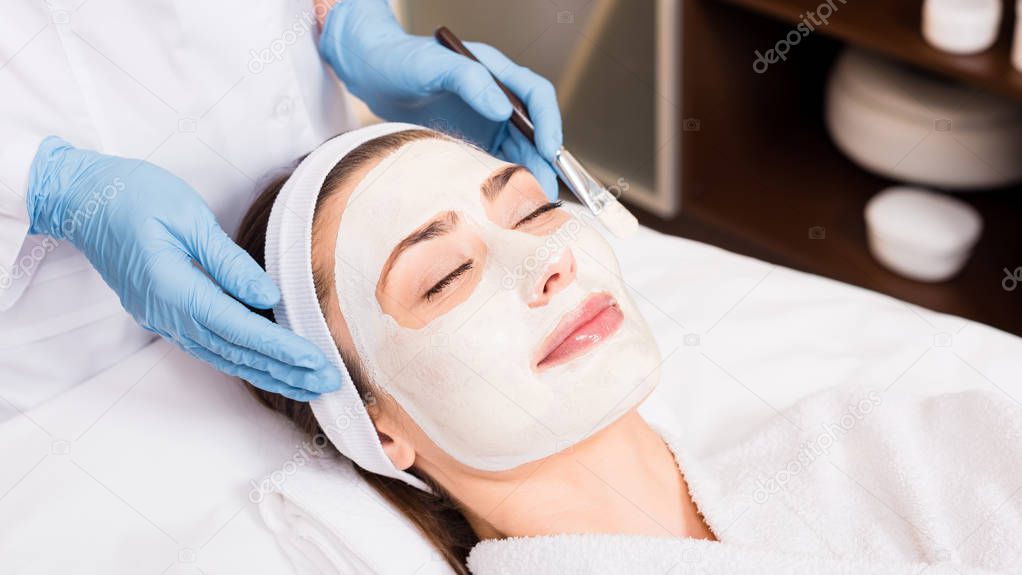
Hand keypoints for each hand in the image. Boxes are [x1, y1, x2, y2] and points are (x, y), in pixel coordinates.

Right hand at [26, 137, 340, 400]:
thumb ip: (229, 262)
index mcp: (174, 288)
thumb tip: (267, 296)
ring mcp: (164, 319)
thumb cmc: (132, 196)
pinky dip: (244, 360)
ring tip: (308, 386)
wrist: (81, 199)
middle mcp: (167, 314)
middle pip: (236, 352)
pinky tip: (269, 368)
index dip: (281, 348)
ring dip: (268, 374)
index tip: (315, 361)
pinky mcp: (165, 315)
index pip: (239, 327)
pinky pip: (210, 346)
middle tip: (327, 382)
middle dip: (286, 371)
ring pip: (224, 356)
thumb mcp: (187, 217)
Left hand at [319, 0, 562, 198]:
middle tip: (545, 191)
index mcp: (495, 71)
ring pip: (518, 150)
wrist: (371, 75)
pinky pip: (495, 162)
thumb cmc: (400, 60)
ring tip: (530, 204)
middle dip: (543, 160)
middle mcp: (496, 96)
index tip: (548, 150)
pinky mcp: (472, 140)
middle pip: (533, 130)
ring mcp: (485, 120)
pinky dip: (503, 181)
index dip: (548, 122)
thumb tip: (503, 110)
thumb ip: (470, 81)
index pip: (536, 95)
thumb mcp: (432, 66)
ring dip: (527, 175)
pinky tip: (503, 203)